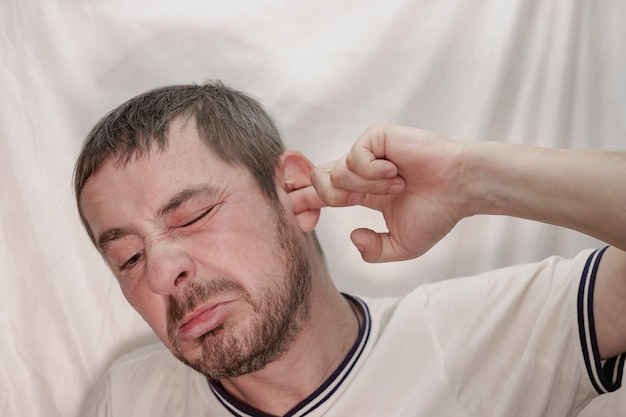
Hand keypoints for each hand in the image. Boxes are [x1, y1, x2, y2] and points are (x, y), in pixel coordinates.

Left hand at [309, 123, 469, 262]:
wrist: (460, 190)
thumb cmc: (437, 213)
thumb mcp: (401, 245)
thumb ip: (374, 252)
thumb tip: (352, 235)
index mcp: (362, 193)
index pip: (322, 195)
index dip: (305, 205)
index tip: (304, 221)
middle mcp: (361, 171)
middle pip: (317, 180)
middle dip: (317, 196)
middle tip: (355, 201)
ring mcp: (367, 153)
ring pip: (336, 174)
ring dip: (365, 188)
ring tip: (396, 186)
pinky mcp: (376, 137)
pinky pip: (353, 157)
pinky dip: (372, 172)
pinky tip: (396, 172)